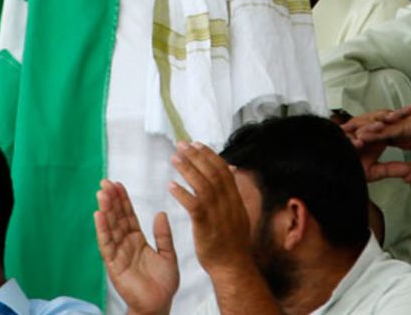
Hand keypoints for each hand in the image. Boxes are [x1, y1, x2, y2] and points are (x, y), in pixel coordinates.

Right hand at [95, 180, 177, 314]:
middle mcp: (126, 244)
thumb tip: (161, 213)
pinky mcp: (114, 265)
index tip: (117, 184)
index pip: (128, 216)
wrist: (159, 306)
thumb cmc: (164, 284)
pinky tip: (98, 215)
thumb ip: (163, 235)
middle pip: (117, 218)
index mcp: (138, 240)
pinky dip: (102, 229)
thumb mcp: (168, 255)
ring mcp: (118, 254)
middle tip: (105, 182)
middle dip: (111, 200)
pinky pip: (107, 244)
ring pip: (110, 228)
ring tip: (101, 193)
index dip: (123, 200)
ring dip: (105, 210)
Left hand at [168, 142, 253, 274]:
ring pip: (203, 185)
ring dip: (188, 169)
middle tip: (182, 144)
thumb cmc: (232, 242)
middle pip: (212, 173)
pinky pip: (194, 206)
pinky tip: (171, 185)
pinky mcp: (206, 227)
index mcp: (235, 199)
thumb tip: (232, 170)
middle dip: (196, 156)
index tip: (196, 144)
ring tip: (174, 158)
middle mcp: (229, 203)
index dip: (209, 155)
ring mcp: (218, 215)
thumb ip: (233, 191)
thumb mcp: (238, 213)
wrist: (233, 267)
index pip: (223, 170)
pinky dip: (183, 194)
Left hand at [345, 89, 410, 182]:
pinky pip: (385, 129)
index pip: (377, 144)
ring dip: (358, 137)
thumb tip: (408, 179)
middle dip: (353, 141)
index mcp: (400, 138)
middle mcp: (395, 131)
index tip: (351, 156)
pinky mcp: (403, 124)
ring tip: (341, 140)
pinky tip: (360, 136)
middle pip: (370, 136)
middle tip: (337, 147)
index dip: (364, 150)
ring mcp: (398, 127)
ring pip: (373, 132)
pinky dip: (373, 132)